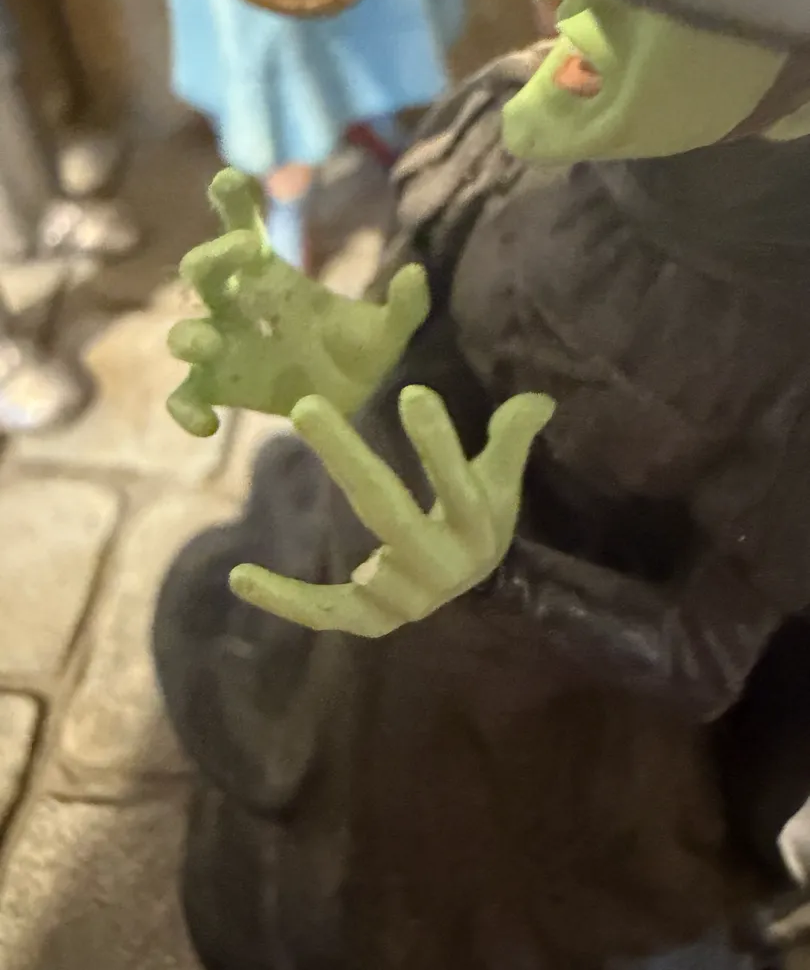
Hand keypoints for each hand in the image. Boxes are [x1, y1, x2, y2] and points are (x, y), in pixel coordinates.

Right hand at [167, 168, 430, 436]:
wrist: (355, 403)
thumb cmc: (360, 352)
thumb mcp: (388, 330)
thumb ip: (405, 305)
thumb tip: (417, 273)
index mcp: (271, 276)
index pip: (240, 225)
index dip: (229, 200)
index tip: (230, 180)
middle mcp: (238, 304)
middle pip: (204, 270)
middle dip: (211, 258)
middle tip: (242, 254)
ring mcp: (224, 348)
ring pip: (183, 335)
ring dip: (190, 336)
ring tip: (211, 343)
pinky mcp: (219, 389)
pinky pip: (184, 398)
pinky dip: (185, 411)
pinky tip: (208, 426)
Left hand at [230, 386, 554, 636]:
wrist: (466, 581)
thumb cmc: (478, 517)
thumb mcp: (498, 479)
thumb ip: (510, 439)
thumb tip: (540, 398)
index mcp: (477, 530)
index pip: (459, 486)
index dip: (438, 445)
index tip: (412, 393)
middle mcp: (442, 568)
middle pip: (390, 512)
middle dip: (348, 457)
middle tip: (306, 404)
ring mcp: (405, 599)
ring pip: (364, 566)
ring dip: (328, 517)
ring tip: (286, 480)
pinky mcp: (371, 620)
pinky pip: (325, 611)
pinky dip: (284, 600)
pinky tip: (240, 576)